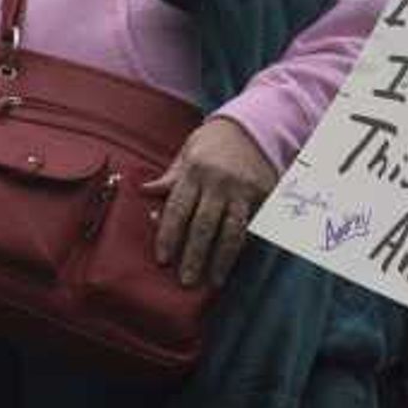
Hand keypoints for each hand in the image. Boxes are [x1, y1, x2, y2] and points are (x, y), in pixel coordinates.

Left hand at [148, 116, 279, 291]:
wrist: (251, 127)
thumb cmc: (211, 144)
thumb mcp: (186, 154)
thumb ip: (169, 178)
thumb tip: (143, 192)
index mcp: (195, 171)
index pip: (178, 209)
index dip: (169, 236)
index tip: (163, 260)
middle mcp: (219, 181)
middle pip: (203, 225)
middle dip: (194, 255)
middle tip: (186, 280)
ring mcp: (244, 189)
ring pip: (231, 231)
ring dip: (221, 259)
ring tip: (213, 280)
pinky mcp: (264, 195)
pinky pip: (252, 226)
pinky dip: (243, 246)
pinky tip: (236, 263)